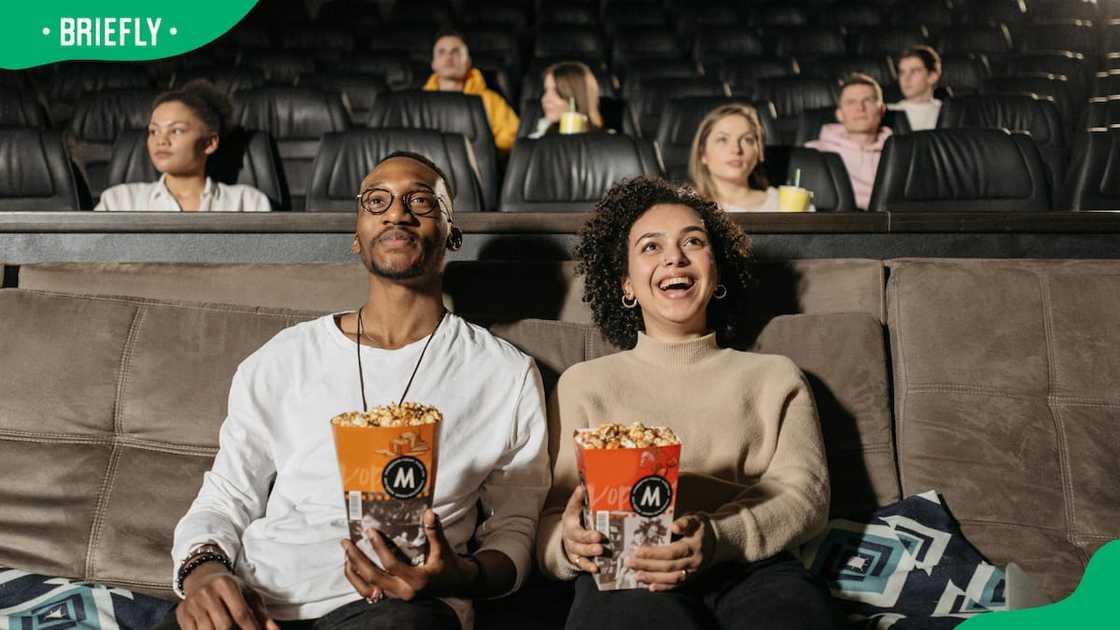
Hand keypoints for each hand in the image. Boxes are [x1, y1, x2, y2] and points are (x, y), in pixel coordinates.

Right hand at [177, 562, 278, 629]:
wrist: (202, 577)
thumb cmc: (231, 588)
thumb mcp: (248, 594)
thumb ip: (262, 614)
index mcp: (225, 584)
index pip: (241, 614)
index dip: (251, 629)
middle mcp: (207, 593)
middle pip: (224, 625)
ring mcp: (193, 604)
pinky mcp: (183, 614)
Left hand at [341, 509, 477, 600]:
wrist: (455, 585)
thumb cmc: (448, 565)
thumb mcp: (443, 549)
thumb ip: (435, 531)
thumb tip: (429, 512)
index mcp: (417, 580)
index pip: (391, 565)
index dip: (379, 548)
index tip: (370, 531)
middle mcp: (404, 591)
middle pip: (374, 578)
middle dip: (357, 560)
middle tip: (346, 543)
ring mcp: (397, 596)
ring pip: (368, 588)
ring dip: (354, 572)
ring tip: (346, 554)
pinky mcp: (393, 597)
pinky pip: (370, 592)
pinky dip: (359, 580)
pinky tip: (353, 567)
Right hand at [560, 485, 603, 573]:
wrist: (568, 537)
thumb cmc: (576, 520)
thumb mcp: (574, 509)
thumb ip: (578, 499)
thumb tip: (581, 487)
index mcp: (570, 521)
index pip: (573, 516)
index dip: (580, 516)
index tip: (593, 521)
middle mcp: (570, 535)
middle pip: (577, 537)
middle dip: (588, 539)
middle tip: (599, 538)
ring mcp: (573, 548)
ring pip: (579, 551)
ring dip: (589, 552)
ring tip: (600, 551)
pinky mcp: (577, 559)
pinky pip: (581, 564)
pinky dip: (588, 566)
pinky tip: (597, 568)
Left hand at [626, 514, 707, 591]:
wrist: (719, 541)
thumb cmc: (701, 527)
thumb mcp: (695, 519)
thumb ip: (685, 521)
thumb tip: (674, 526)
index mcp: (694, 546)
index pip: (671, 552)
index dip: (654, 553)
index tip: (638, 551)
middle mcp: (694, 561)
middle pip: (669, 567)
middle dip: (648, 566)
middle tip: (630, 563)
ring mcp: (693, 572)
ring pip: (672, 579)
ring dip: (653, 578)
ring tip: (637, 576)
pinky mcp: (692, 578)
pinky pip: (676, 586)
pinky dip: (663, 588)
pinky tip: (650, 587)